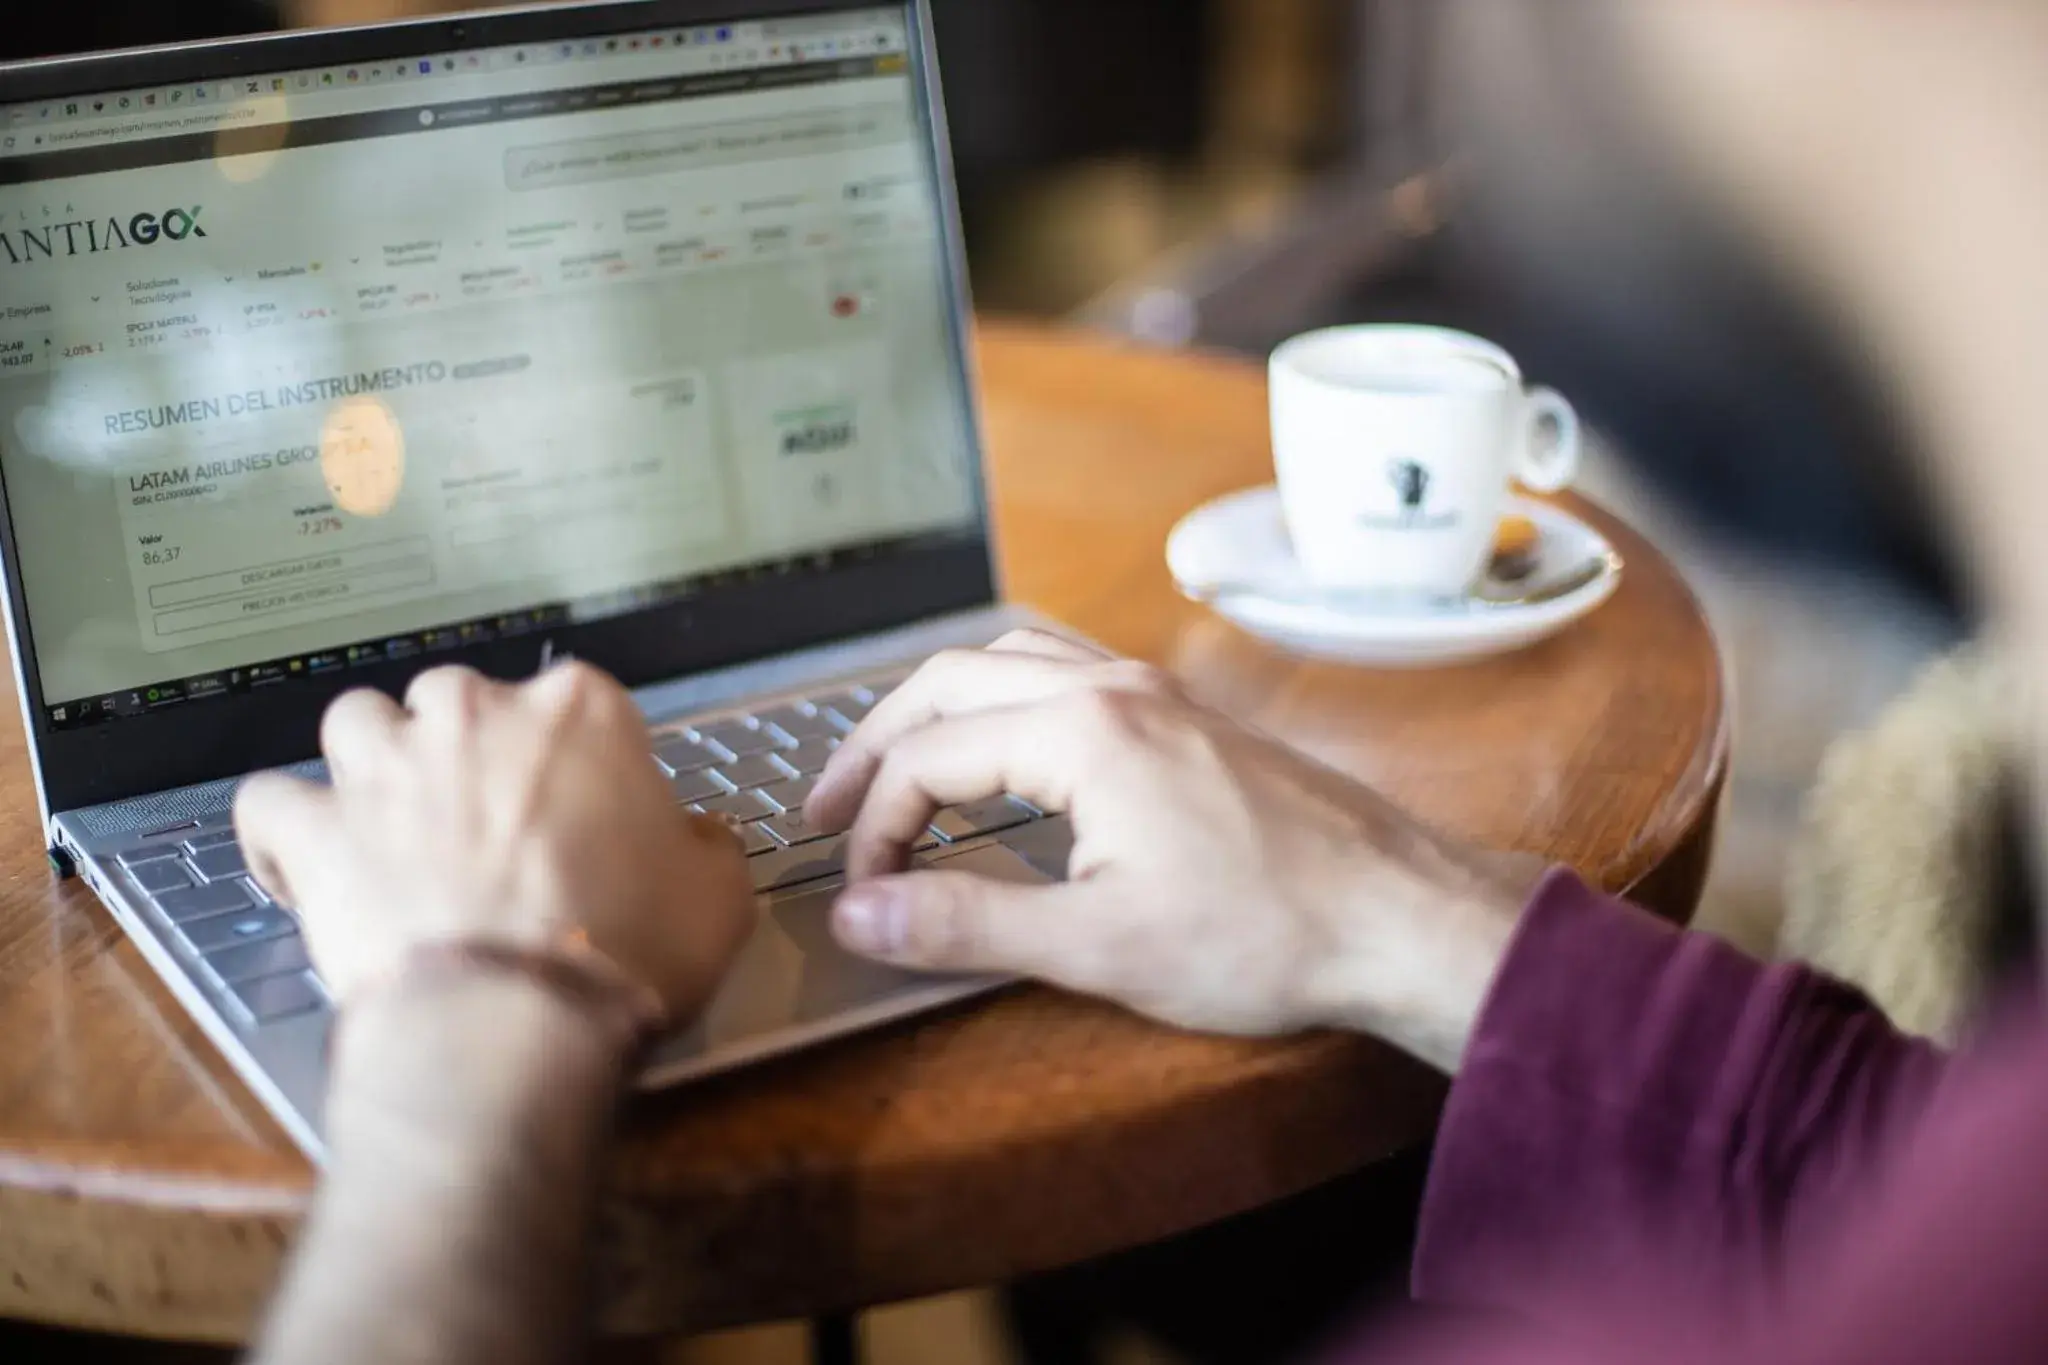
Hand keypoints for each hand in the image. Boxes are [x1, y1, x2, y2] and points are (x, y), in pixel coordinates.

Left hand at [235, 663, 754, 1029]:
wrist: (516, 1017)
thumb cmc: (625, 949)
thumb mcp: (718, 898)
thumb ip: (706, 848)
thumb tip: (697, 842)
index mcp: (580, 711)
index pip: (581, 703)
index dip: (581, 762)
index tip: (589, 814)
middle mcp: (475, 713)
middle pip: (462, 700)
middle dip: (470, 749)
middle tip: (491, 822)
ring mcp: (385, 764)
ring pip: (360, 719)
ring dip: (373, 759)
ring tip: (391, 818)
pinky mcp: (317, 828)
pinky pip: (268, 799)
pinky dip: (280, 825)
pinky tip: (298, 854)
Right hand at [806, 632, 1544, 1069]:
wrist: (1403, 918)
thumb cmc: (1269, 934)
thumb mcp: (1098, 946)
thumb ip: (966, 924)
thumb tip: (861, 916)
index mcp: (1083, 731)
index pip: (929, 757)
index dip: (872, 827)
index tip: (861, 894)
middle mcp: (1116, 688)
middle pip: (952, 680)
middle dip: (877, 743)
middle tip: (825, 808)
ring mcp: (1159, 695)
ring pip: (1011, 663)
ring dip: (938, 710)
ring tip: (894, 770)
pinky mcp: (1190, 719)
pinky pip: (1067, 675)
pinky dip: (1003, 703)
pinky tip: (1003, 753)